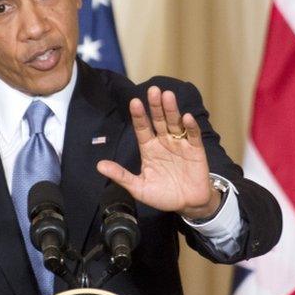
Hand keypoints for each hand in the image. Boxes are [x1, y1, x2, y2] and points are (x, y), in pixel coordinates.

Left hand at [96, 86, 220, 218]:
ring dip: (172, 110)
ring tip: (167, 96)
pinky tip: (186, 117)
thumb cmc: (162, 195)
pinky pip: (193, 136)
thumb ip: (121, 176)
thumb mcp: (138, 187)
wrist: (187, 204)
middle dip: (155, 106)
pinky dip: (190, 127)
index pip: (142, 128)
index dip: (139, 115)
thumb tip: (99, 166)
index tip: (134, 102)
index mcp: (149, 148)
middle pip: (159, 120)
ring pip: (175, 123)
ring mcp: (180, 144)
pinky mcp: (195, 150)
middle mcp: (164, 142)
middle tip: (153, 90)